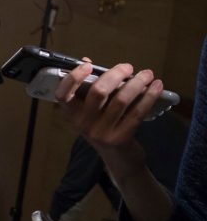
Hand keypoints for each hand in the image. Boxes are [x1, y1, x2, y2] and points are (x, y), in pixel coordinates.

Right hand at [55, 62, 161, 179]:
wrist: (119, 160)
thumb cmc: (103, 128)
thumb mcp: (92, 112)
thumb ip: (88, 87)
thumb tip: (85, 61)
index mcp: (72, 115)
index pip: (62, 95)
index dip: (72, 78)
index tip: (87, 65)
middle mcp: (83, 124)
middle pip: (98, 92)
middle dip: (116, 74)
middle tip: (128, 67)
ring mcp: (101, 132)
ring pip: (121, 100)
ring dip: (137, 83)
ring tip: (148, 74)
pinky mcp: (120, 139)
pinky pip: (136, 113)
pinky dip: (149, 97)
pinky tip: (157, 87)